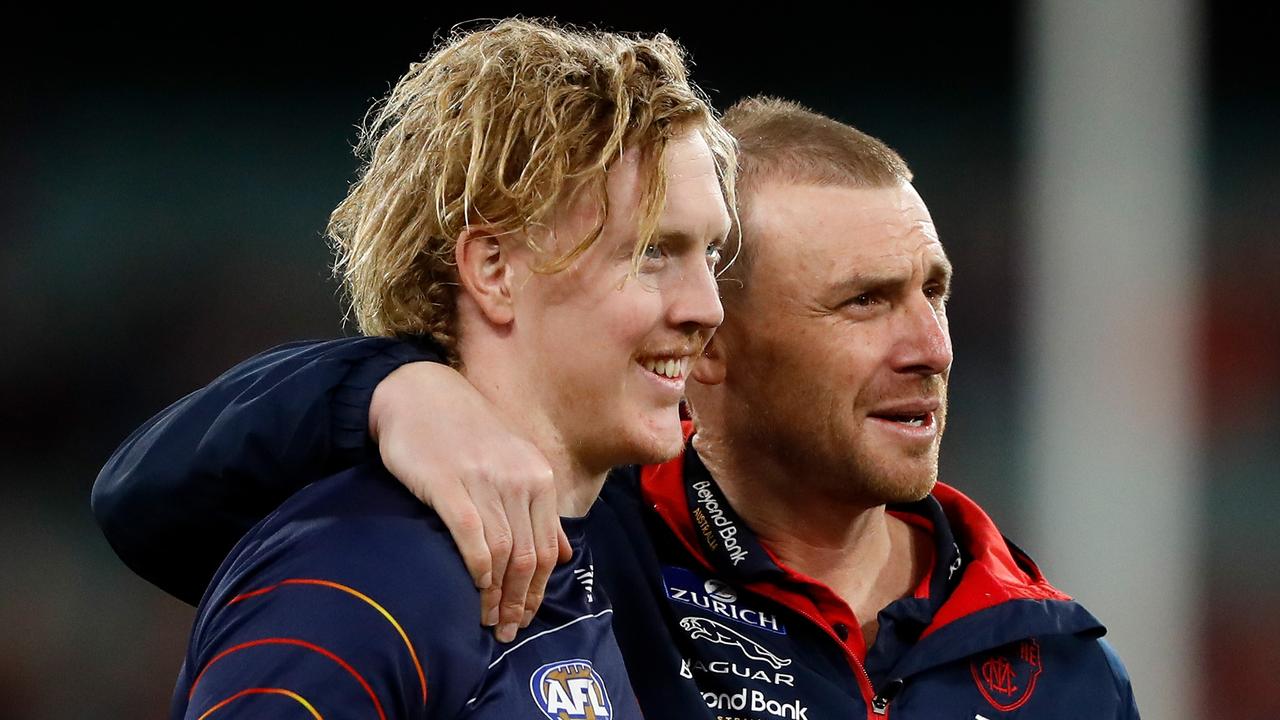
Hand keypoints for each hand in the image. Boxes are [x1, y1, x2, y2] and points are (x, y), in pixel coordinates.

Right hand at [370, 362, 572, 641]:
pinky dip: (478, 569)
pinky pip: (473, 536)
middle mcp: (519, 479)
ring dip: (498, 595)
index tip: (525, 617)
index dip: (539, 590)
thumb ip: (539, 508)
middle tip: (507, 631)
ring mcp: (485, 481)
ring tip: (488, 620)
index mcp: (538, 477)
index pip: (548, 548)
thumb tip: (562, 554)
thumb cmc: (465, 432)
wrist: (419, 393)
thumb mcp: (514, 463)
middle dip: (520, 601)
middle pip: (529, 556)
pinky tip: (474, 588)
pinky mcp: (449, 484)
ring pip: (504, 553)